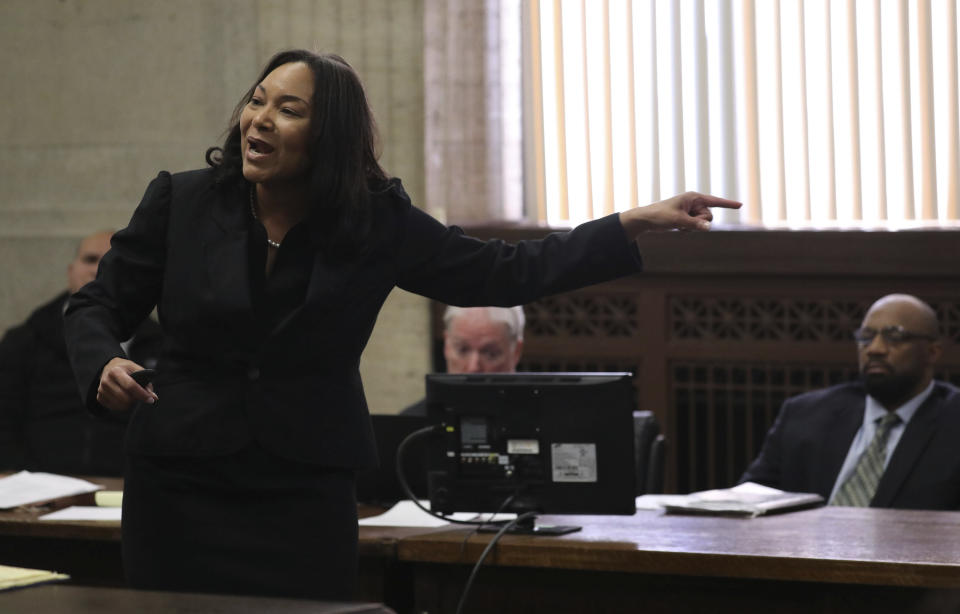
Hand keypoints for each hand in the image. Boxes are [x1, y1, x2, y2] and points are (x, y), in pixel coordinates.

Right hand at [97, 357, 157, 411]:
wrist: (109, 368)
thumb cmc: (126, 369)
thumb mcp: (136, 369)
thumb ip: (146, 382)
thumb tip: (153, 397)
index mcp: (116, 371)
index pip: (130, 386)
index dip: (142, 394)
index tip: (151, 400)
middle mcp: (106, 381)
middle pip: (124, 398)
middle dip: (136, 400)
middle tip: (141, 397)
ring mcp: (101, 390)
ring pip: (120, 405)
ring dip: (130, 404)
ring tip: (133, 397)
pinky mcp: (99, 398)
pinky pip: (114, 408)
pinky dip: (122, 406)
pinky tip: (125, 399)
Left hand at [619, 192, 741, 238]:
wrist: (647, 219)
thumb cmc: (661, 215)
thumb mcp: (678, 221)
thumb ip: (694, 224)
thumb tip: (708, 228)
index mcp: (694, 197)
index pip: (715, 201)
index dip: (728, 204)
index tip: (741, 205)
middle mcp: (694, 202)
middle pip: (709, 217)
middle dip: (699, 222)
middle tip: (683, 221)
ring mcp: (691, 211)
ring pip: (703, 224)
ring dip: (692, 227)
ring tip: (678, 223)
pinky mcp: (687, 218)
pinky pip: (696, 227)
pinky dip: (688, 229)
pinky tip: (677, 226)